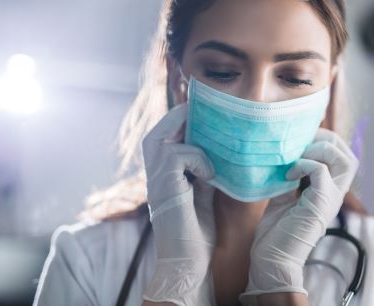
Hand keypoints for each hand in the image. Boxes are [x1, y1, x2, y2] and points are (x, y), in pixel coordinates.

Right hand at [141, 103, 216, 305]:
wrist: (187, 262)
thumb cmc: (196, 231)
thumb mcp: (203, 191)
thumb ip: (204, 168)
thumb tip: (219, 146)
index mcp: (161, 170)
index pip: (168, 130)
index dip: (186, 117)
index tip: (209, 111)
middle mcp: (153, 169)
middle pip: (163, 126)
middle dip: (185, 116)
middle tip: (209, 115)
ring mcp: (155, 175)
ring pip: (168, 134)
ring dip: (194, 137)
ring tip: (211, 150)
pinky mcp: (163, 184)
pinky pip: (180, 154)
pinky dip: (200, 160)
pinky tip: (209, 176)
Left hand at [239, 128, 358, 304]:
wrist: (272, 259)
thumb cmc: (276, 232)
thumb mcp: (283, 196)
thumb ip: (290, 178)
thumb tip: (284, 157)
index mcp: (327, 191)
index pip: (342, 158)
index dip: (325, 142)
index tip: (300, 141)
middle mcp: (334, 194)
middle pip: (349, 156)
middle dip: (327, 141)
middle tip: (302, 144)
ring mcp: (329, 199)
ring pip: (345, 161)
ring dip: (321, 150)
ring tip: (299, 156)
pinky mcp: (319, 204)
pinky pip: (321, 171)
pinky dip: (305, 165)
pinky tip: (289, 174)